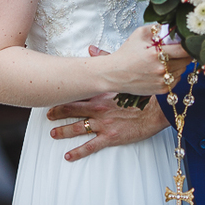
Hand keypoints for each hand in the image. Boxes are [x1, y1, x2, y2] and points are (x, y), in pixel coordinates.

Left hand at [46, 45, 170, 161]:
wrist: (157, 109)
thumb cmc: (142, 92)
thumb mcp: (123, 74)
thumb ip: (105, 61)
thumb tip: (91, 49)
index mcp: (100, 93)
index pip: (76, 93)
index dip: (63, 94)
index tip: (52, 95)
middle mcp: (97, 108)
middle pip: (72, 110)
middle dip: (58, 112)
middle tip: (47, 115)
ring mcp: (102, 123)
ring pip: (77, 128)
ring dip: (63, 131)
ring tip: (53, 133)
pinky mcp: (110, 137)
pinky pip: (90, 146)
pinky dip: (78, 152)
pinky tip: (68, 156)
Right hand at [108, 27, 190, 95]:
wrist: (115, 74)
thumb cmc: (127, 52)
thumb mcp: (139, 34)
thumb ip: (157, 28)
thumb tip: (173, 26)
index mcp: (156, 54)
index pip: (184, 49)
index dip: (188, 45)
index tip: (187, 41)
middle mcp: (161, 69)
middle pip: (186, 60)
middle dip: (183, 54)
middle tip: (175, 50)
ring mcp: (162, 81)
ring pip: (183, 70)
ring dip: (178, 64)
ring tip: (166, 60)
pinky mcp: (162, 90)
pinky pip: (177, 80)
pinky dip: (173, 74)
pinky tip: (162, 70)